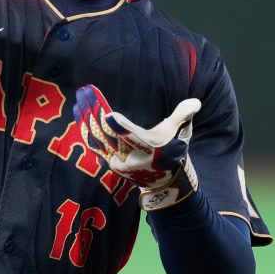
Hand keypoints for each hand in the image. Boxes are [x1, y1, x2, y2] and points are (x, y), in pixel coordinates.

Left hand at [73, 85, 200, 209]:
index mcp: (149, 148)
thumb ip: (183, 115)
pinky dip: (85, 127)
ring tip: (79, 99)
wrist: (162, 180)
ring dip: (86, 117)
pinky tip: (78, 113)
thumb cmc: (171, 150)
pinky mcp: (108, 160)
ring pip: (97, 137)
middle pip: (108, 134)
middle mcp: (130, 156)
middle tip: (85, 93)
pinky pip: (93, 143)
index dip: (122, 128)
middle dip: (95, 113)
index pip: (134, 137)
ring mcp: (117, 160)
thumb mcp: (180, 133)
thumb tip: (196, 101)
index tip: (110, 115)